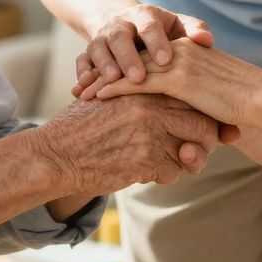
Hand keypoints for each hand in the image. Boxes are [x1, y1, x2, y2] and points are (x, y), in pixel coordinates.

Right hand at [33, 93, 222, 190]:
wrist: (56, 154)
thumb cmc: (82, 127)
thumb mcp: (114, 98)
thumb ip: (144, 97)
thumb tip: (179, 105)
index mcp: (146, 85)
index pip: (192, 96)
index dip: (204, 113)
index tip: (204, 125)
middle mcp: (152, 105)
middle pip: (203, 123)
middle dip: (204, 141)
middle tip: (193, 149)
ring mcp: (151, 132)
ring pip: (194, 150)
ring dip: (187, 161)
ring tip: (171, 162)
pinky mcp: (146, 159)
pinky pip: (174, 172)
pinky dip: (165, 175)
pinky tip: (145, 171)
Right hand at [77, 3, 212, 86]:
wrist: (124, 23)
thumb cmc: (160, 31)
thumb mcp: (176, 25)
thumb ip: (194, 30)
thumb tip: (206, 41)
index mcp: (144, 16)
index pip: (150, 26)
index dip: (156, 42)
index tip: (166, 60)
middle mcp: (120, 25)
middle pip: (120, 36)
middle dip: (128, 56)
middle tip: (138, 77)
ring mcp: (102, 38)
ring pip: (97, 48)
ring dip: (103, 64)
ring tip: (112, 81)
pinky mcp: (89, 52)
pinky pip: (81, 61)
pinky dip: (82, 73)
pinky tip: (83, 90)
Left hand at [85, 39, 258, 126]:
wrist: (261, 99)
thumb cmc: (244, 102)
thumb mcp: (213, 94)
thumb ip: (195, 95)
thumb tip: (186, 110)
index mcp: (187, 51)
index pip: (146, 58)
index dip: (122, 68)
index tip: (102, 79)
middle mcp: (178, 51)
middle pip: (132, 60)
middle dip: (105, 72)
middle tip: (83, 85)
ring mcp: (176, 63)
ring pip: (130, 70)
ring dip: (104, 81)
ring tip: (82, 93)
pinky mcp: (176, 78)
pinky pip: (137, 82)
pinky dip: (115, 88)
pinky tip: (97, 97)